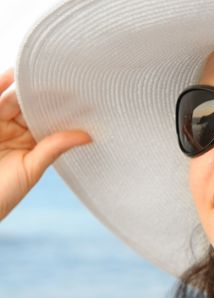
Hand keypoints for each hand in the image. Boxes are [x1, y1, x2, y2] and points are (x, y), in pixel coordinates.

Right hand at [0, 67, 91, 220]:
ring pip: (11, 99)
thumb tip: (87, 136)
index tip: (81, 95)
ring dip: (23, 85)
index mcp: (32, 142)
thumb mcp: (31, 169)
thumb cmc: (3, 194)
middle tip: (64, 76)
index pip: (48, 119)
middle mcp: (14, 130)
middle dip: (45, 92)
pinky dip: (1, 84)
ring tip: (41, 70)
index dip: (62, 108)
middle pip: (30, 106)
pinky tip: (14, 73)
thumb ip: (53, 147)